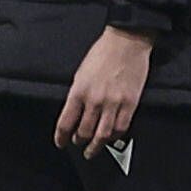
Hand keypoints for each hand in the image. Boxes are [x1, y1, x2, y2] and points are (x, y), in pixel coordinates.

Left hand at [55, 26, 154, 156]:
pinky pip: (121, 128)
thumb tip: (75, 113)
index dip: (61, 137)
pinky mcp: (130, 103)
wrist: (126, 42)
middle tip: (78, 143)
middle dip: (79, 141)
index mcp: (79, 91)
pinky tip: (110, 137)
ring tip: (92, 149)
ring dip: (96, 146)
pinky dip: (114, 136)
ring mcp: (113, 103)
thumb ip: (77, 95)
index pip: (66, 123)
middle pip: (84, 132)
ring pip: (102, 135)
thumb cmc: (103, 53)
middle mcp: (95, 100)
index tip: (61, 142)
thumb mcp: (81, 73)